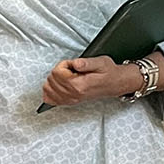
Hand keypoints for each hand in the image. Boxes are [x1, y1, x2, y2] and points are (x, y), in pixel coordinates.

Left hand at [41, 54, 163, 106]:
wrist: (115, 84)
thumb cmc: (108, 73)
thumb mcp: (100, 62)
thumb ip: (86, 63)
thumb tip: (75, 63)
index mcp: (78, 85)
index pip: (57, 72)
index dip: (64, 64)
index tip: (74, 64)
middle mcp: (73, 95)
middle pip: (51, 80)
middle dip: (59, 71)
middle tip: (73, 70)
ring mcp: (70, 100)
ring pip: (48, 89)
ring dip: (55, 80)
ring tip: (69, 76)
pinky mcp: (69, 102)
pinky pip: (50, 99)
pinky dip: (50, 91)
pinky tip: (58, 86)